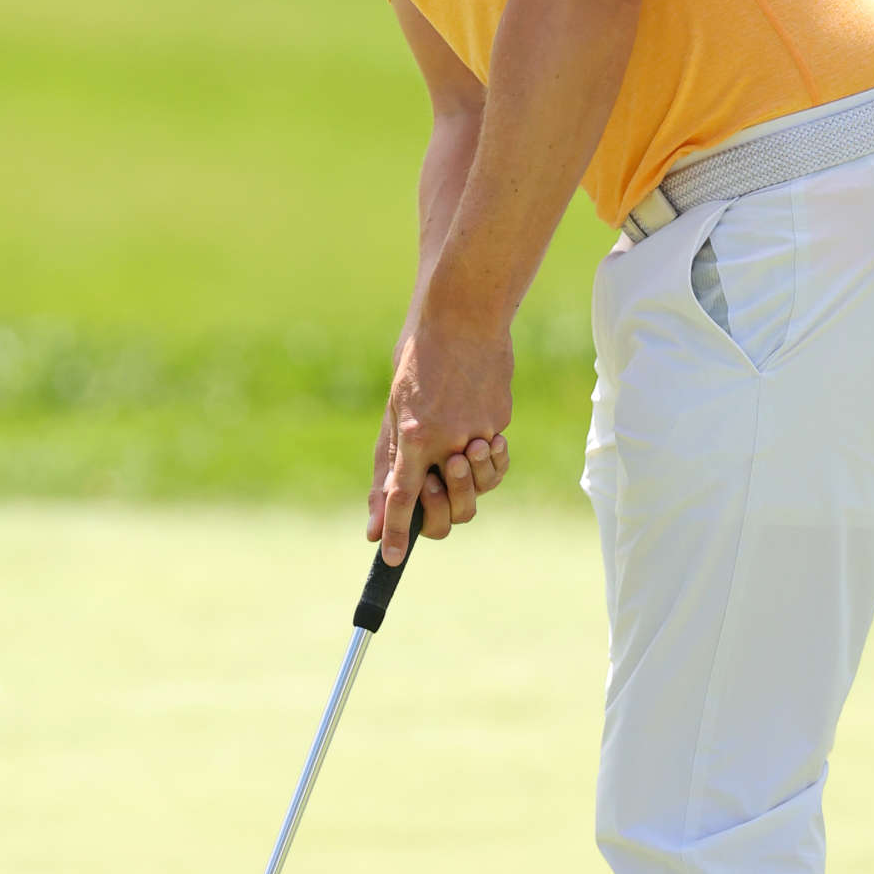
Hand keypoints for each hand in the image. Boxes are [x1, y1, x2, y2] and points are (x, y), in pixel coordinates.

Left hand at [367, 309, 512, 563]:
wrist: (463, 313)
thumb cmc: (418, 359)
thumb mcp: (394, 410)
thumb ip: (389, 467)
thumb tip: (373, 524)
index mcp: (414, 435)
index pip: (403, 499)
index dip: (396, 533)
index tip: (391, 560)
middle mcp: (448, 440)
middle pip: (453, 509)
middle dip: (443, 511)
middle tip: (435, 487)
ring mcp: (480, 431)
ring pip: (482, 485)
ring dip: (472, 481)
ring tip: (461, 452)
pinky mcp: (501, 420)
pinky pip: (494, 455)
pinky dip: (486, 451)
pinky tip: (478, 429)